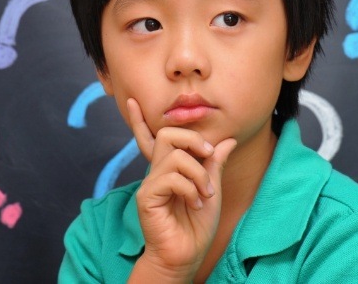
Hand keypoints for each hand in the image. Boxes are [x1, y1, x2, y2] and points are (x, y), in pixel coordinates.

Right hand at [126, 98, 236, 281]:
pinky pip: (171, 177)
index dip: (139, 120)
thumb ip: (215, 164)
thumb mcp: (212, 188)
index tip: (130, 101)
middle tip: (208, 155)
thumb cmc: (197, 224)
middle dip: (192, 138)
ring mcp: (150, 183)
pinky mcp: (147, 197)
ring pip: (175, 155)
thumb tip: (227, 141)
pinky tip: (196, 202)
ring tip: (205, 193)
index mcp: (169, 167)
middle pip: (167, 134)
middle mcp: (157, 171)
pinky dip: (190, 187)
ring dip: (199, 172)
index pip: (154, 138)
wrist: (186, 255)